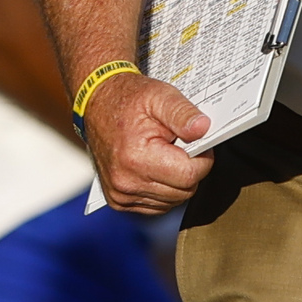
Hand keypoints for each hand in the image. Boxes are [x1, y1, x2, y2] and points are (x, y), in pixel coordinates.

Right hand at [85, 69, 213, 216]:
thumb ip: (183, 113)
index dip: (202, 158)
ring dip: (177, 180)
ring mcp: (120, 195)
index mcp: (136, 158)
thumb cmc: (127, 100)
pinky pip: (158, 205)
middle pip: (184, 191)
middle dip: (189, 168)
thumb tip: (203, 129)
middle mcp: (125, 182)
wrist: (97, 104)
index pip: (190, 175)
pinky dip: (164, 188)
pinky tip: (155, 167)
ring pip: (174, 200)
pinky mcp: (119, 201)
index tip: (196, 142)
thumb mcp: (159, 96)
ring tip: (164, 153)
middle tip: (178, 145)